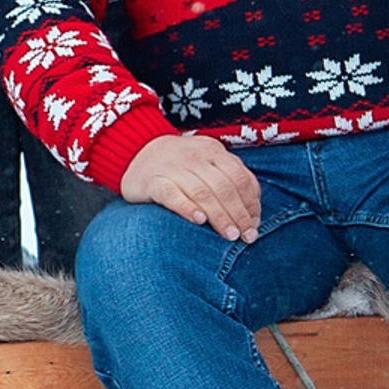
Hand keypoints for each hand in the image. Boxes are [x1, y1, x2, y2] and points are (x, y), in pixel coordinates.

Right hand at [119, 132, 261, 242]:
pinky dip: (187, 208)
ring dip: (220, 216)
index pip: (240, 177)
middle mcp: (194, 155)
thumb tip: (253, 216)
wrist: (134, 152)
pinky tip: (199, 220)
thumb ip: (229, 181)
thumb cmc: (179, 167)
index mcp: (213, 151)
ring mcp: (172, 167)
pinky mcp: (152, 180)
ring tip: (229, 235)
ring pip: (202, 192)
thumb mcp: (207, 164)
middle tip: (245, 237)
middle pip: (224, 187)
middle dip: (238, 214)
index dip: (250, 204)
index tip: (254, 226)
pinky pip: (171, 194)